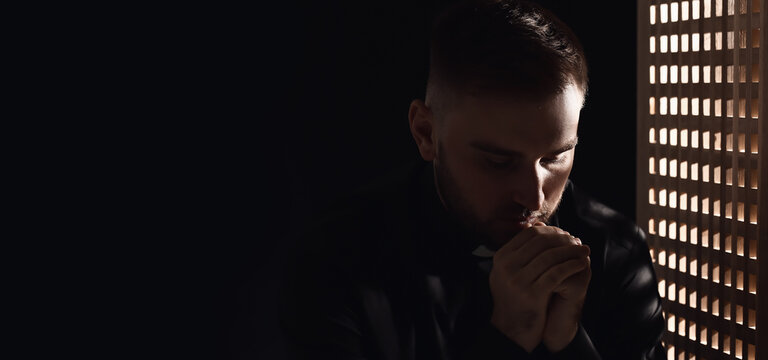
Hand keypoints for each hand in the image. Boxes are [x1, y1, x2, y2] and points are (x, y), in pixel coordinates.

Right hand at [489, 223, 589, 352]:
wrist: (512, 329)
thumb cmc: (515, 298)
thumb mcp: (511, 272)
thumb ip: (522, 250)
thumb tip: (541, 225)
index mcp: (501, 257)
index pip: (529, 234)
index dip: (551, 231)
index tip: (565, 234)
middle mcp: (507, 267)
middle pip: (541, 242)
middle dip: (563, 239)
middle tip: (577, 241)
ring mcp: (518, 281)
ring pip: (551, 256)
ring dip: (572, 251)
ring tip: (584, 250)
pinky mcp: (532, 294)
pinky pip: (557, 273)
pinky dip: (572, 266)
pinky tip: (582, 264)